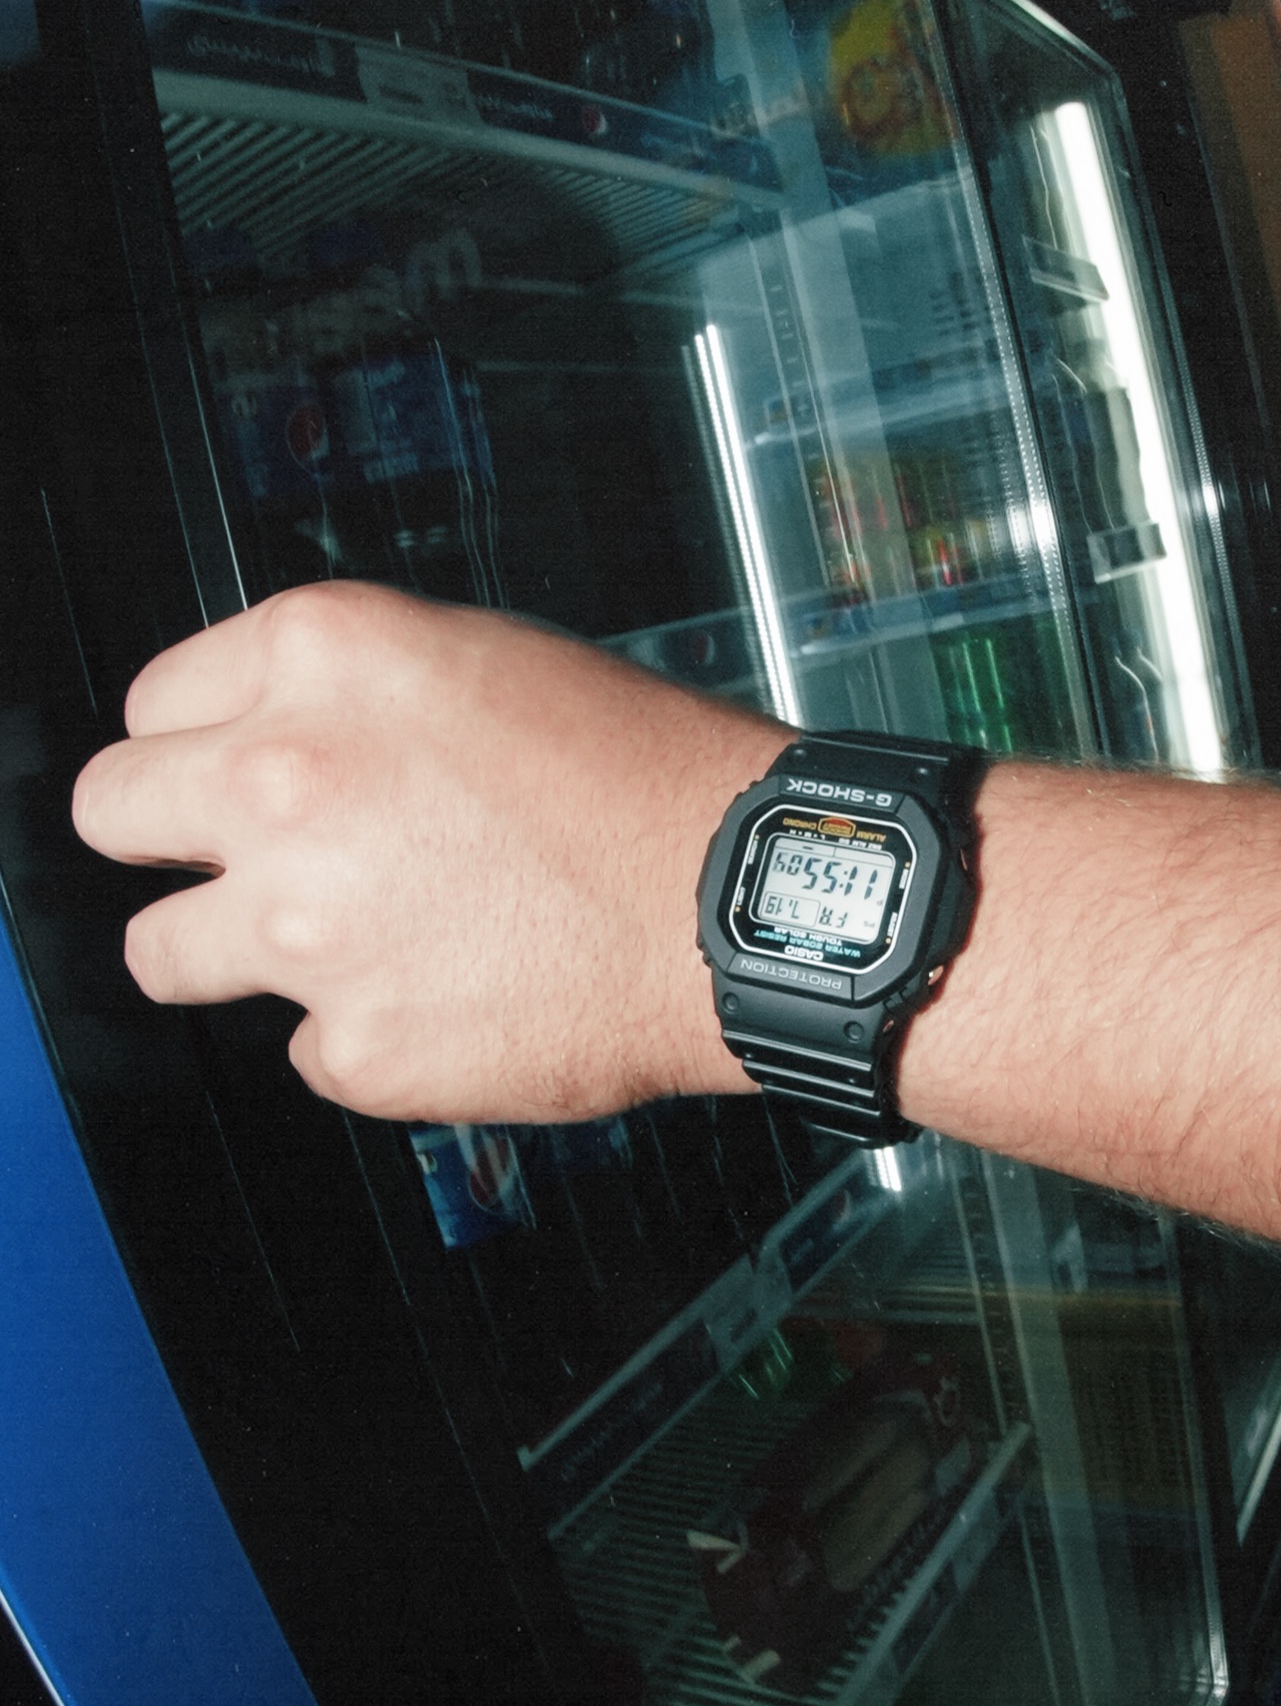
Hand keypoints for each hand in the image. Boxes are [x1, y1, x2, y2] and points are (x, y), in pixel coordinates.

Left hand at [71, 583, 776, 1123]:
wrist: (743, 908)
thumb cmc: (649, 782)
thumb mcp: (485, 662)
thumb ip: (350, 694)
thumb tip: (266, 738)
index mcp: (322, 657)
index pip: (152, 707)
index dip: (198, 746)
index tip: (225, 775)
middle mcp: (285, 780)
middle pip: (112, 814)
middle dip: (166, 841)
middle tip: (229, 863)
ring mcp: (306, 925)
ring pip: (161, 954)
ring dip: (227, 950)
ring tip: (333, 946)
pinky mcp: (352, 1046)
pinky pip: (305, 1048)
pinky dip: (364, 1033)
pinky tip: (449, 995)